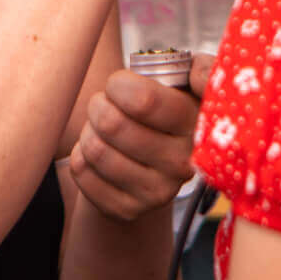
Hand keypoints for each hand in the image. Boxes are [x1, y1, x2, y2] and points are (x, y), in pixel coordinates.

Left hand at [69, 64, 200, 222]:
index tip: (118, 83)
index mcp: (197, 126)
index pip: (143, 101)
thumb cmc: (168, 108)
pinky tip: (98, 149)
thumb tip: (197, 76)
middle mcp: (182, 164)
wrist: (157, 157)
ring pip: (95, 148)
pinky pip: (81, 171)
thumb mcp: (191, 81)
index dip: (118, 85)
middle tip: (103, 104)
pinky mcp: (127, 210)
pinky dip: (79, 154)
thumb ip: (201, 70)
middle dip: (98, 105)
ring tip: (100, 126)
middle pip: (112, 125)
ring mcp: (156, 192)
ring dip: (89, 129)